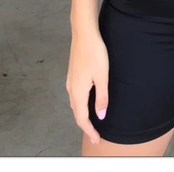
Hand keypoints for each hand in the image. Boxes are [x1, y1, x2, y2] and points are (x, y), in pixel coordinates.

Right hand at [66, 30, 108, 144]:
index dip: (89, 130)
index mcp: (78, 92)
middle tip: (95, 135)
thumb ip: (101, 98)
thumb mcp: (102, 77)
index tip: (97, 140)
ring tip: (92, 122)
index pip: (82, 118)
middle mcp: (71, 89)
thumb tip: (100, 116)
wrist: (84, 34)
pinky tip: (87, 102)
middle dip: (85, 125)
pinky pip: (75, 95)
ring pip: (75, 104)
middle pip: (77, 113)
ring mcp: (70, 80)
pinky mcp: (72, 73)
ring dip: (82, 115)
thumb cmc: (95, 54)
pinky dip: (81, 104)